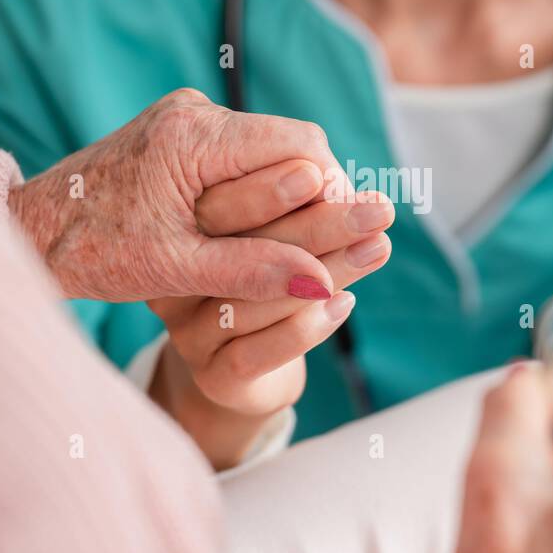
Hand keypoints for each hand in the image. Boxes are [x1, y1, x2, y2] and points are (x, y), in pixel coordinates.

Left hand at [8, 89, 345, 303]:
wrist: (30, 232)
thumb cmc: (93, 252)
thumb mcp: (177, 270)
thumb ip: (254, 272)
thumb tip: (325, 285)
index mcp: (194, 134)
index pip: (301, 146)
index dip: (335, 193)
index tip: (348, 242)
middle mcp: (195, 111)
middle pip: (293, 145)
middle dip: (318, 198)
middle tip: (331, 252)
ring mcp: (188, 118)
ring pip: (273, 151)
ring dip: (292, 199)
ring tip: (299, 250)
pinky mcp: (182, 134)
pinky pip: (246, 157)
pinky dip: (262, 194)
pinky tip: (262, 235)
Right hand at [148, 185, 394, 467]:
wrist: (245, 368)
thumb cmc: (266, 282)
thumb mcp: (274, 236)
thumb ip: (291, 208)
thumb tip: (339, 177)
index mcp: (178, 232)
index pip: (222, 202)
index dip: (279, 187)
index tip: (334, 175)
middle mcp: (174, 281)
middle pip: (244, 247)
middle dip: (319, 223)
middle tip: (377, 207)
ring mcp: (188, 333)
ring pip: (256, 299)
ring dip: (328, 270)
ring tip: (378, 246)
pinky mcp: (212, 377)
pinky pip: (256, 353)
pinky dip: (306, 328)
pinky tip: (344, 303)